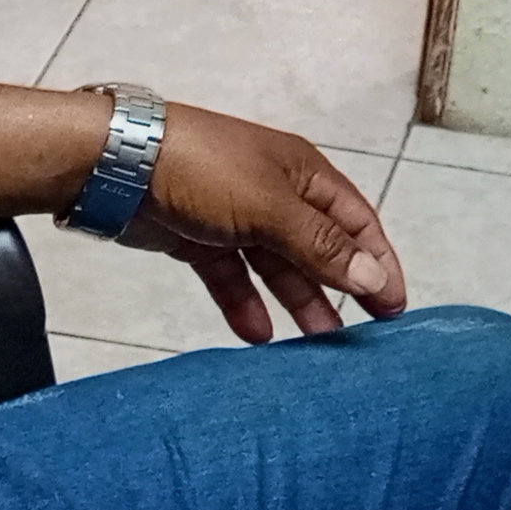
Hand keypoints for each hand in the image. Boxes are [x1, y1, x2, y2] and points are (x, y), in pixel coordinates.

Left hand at [119, 103, 407, 336]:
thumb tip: (374, 277)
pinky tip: (257, 333)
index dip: (378, 262)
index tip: (395, 306)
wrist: (115, 164)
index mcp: (303, 174)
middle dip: (342, 288)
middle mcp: (275, 194)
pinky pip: (232, 276)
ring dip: (298, 302)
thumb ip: (322, 247)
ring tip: (318, 345)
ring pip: (277, 266)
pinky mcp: (199, 238)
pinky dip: (245, 303)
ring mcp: (236, 217)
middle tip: (365, 334)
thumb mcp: (271, 208)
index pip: (356, 221)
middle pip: (319, 247)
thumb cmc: (202, 171)